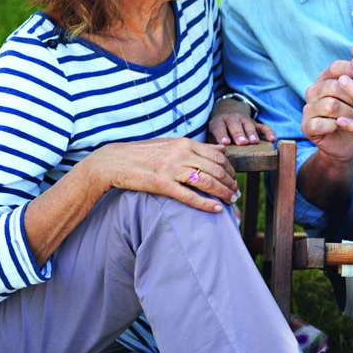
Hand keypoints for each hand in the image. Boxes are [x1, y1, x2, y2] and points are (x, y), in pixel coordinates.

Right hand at [88, 137, 237, 212]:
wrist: (115, 161)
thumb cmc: (144, 153)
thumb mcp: (172, 144)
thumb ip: (198, 147)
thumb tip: (222, 149)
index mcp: (184, 143)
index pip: (217, 156)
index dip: (230, 169)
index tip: (235, 179)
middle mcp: (180, 154)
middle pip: (215, 169)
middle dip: (230, 183)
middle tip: (237, 193)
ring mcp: (171, 169)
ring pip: (206, 182)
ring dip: (222, 193)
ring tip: (231, 201)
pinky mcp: (161, 184)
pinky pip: (189, 196)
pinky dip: (205, 203)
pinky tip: (216, 209)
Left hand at [208, 96, 275, 145]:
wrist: (227, 114)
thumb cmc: (218, 131)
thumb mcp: (210, 134)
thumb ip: (211, 144)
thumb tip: (212, 157)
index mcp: (219, 122)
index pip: (219, 127)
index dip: (222, 134)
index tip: (225, 143)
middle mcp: (231, 119)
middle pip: (235, 125)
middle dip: (238, 134)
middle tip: (242, 143)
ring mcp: (244, 120)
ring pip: (248, 125)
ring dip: (251, 133)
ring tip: (254, 142)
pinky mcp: (255, 123)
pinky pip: (263, 127)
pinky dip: (268, 132)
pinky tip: (272, 139)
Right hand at [302, 60, 352, 160]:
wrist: (348, 143)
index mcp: (325, 79)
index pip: (335, 68)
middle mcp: (313, 91)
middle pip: (334, 86)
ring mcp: (308, 108)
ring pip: (330, 105)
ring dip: (347, 113)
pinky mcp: (306, 126)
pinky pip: (322, 123)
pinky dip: (336, 126)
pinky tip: (341, 127)